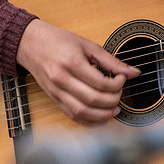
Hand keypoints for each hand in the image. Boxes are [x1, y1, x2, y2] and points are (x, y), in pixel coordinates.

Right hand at [16, 20, 140, 124]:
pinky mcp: (54, 99)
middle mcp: (61, 79)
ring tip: (114, 109)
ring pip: (82, 112)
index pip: (100, 83)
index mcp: (72, 63)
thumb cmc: (59, 41)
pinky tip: (101, 118)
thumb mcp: (87, 45)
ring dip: (102, 115)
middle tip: (119, 93)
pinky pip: (72, 116)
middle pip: (92, 99)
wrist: (31, 44)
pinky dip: (88, 121)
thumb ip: (111, 61)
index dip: (117, 84)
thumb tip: (133, 72)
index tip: (122, 78)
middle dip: (112, 100)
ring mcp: (56, 92)